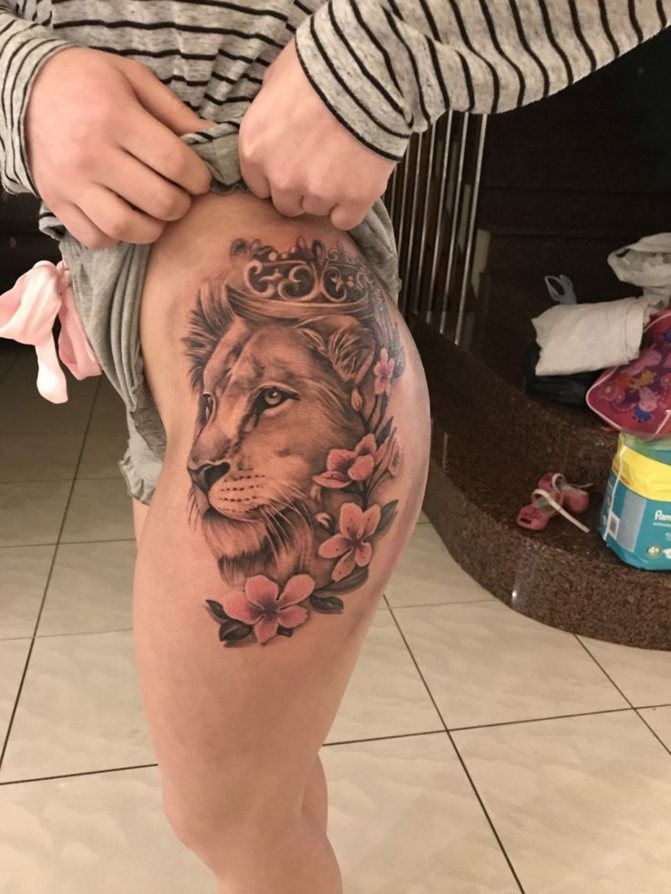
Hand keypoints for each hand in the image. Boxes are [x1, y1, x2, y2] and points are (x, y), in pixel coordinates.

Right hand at [26, 47, 213, 247]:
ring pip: (126, 227)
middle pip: (158, 200)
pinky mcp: (56, 202)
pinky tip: (125, 217)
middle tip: (180, 195)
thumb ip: (175, 112)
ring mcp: (71, 182)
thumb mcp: (134, 79)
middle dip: (181, 204)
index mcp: (115, 116)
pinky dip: (117, 236)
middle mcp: (91, 153)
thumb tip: (214, 140)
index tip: (199, 179)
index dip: (198, 178)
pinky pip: (95, 237)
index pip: (174, 163)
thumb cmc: (89, 82)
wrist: (26, 90)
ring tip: (156, 212)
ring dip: (153, 227)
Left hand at [239, 40, 394, 229]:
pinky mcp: (353, 198)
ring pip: (316, 210)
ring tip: (343, 165)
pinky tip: (356, 185)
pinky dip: (349, 207)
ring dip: (326, 195)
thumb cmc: (318, 65)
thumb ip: (267, 111)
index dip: (277, 174)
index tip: (292, 163)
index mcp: (254, 149)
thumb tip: (273, 120)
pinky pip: (345, 219)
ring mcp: (318, 192)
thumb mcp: (275, 79)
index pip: (259, 185)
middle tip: (320, 164)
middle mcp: (281, 178)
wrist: (368, 69)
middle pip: (286, 203)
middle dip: (300, 188)